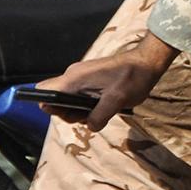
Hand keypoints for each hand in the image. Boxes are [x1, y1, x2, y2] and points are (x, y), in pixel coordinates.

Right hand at [44, 38, 173, 130]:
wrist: (147, 63)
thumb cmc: (132, 77)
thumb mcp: (116, 100)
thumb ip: (99, 116)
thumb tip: (90, 126)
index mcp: (74, 78)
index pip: (43, 90)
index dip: (47, 105)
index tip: (63, 112)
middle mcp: (74, 78)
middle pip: (56, 102)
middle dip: (69, 114)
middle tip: (90, 115)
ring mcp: (82, 80)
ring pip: (69, 102)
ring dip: (81, 112)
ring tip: (101, 111)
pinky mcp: (90, 83)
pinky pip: (80, 99)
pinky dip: (88, 107)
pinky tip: (104, 108)